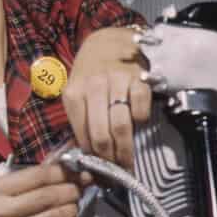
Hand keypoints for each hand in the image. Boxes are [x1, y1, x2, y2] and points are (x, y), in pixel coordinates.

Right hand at [0, 160, 86, 216]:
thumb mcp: (6, 194)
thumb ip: (34, 181)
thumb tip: (70, 170)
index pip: (39, 174)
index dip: (63, 172)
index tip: (76, 173)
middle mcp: (2, 211)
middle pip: (48, 195)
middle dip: (71, 190)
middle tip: (77, 189)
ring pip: (55, 214)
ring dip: (72, 207)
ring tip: (73, 205)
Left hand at [63, 27, 151, 166]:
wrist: (108, 42)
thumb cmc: (90, 74)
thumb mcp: (76, 94)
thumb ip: (81, 121)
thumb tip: (88, 157)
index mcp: (74, 94)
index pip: (83, 135)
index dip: (91, 158)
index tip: (98, 172)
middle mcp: (94, 86)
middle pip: (103, 135)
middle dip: (110, 159)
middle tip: (115, 173)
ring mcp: (118, 81)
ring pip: (122, 126)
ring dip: (125, 149)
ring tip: (127, 162)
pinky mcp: (139, 78)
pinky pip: (141, 110)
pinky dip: (140, 121)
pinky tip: (137, 123)